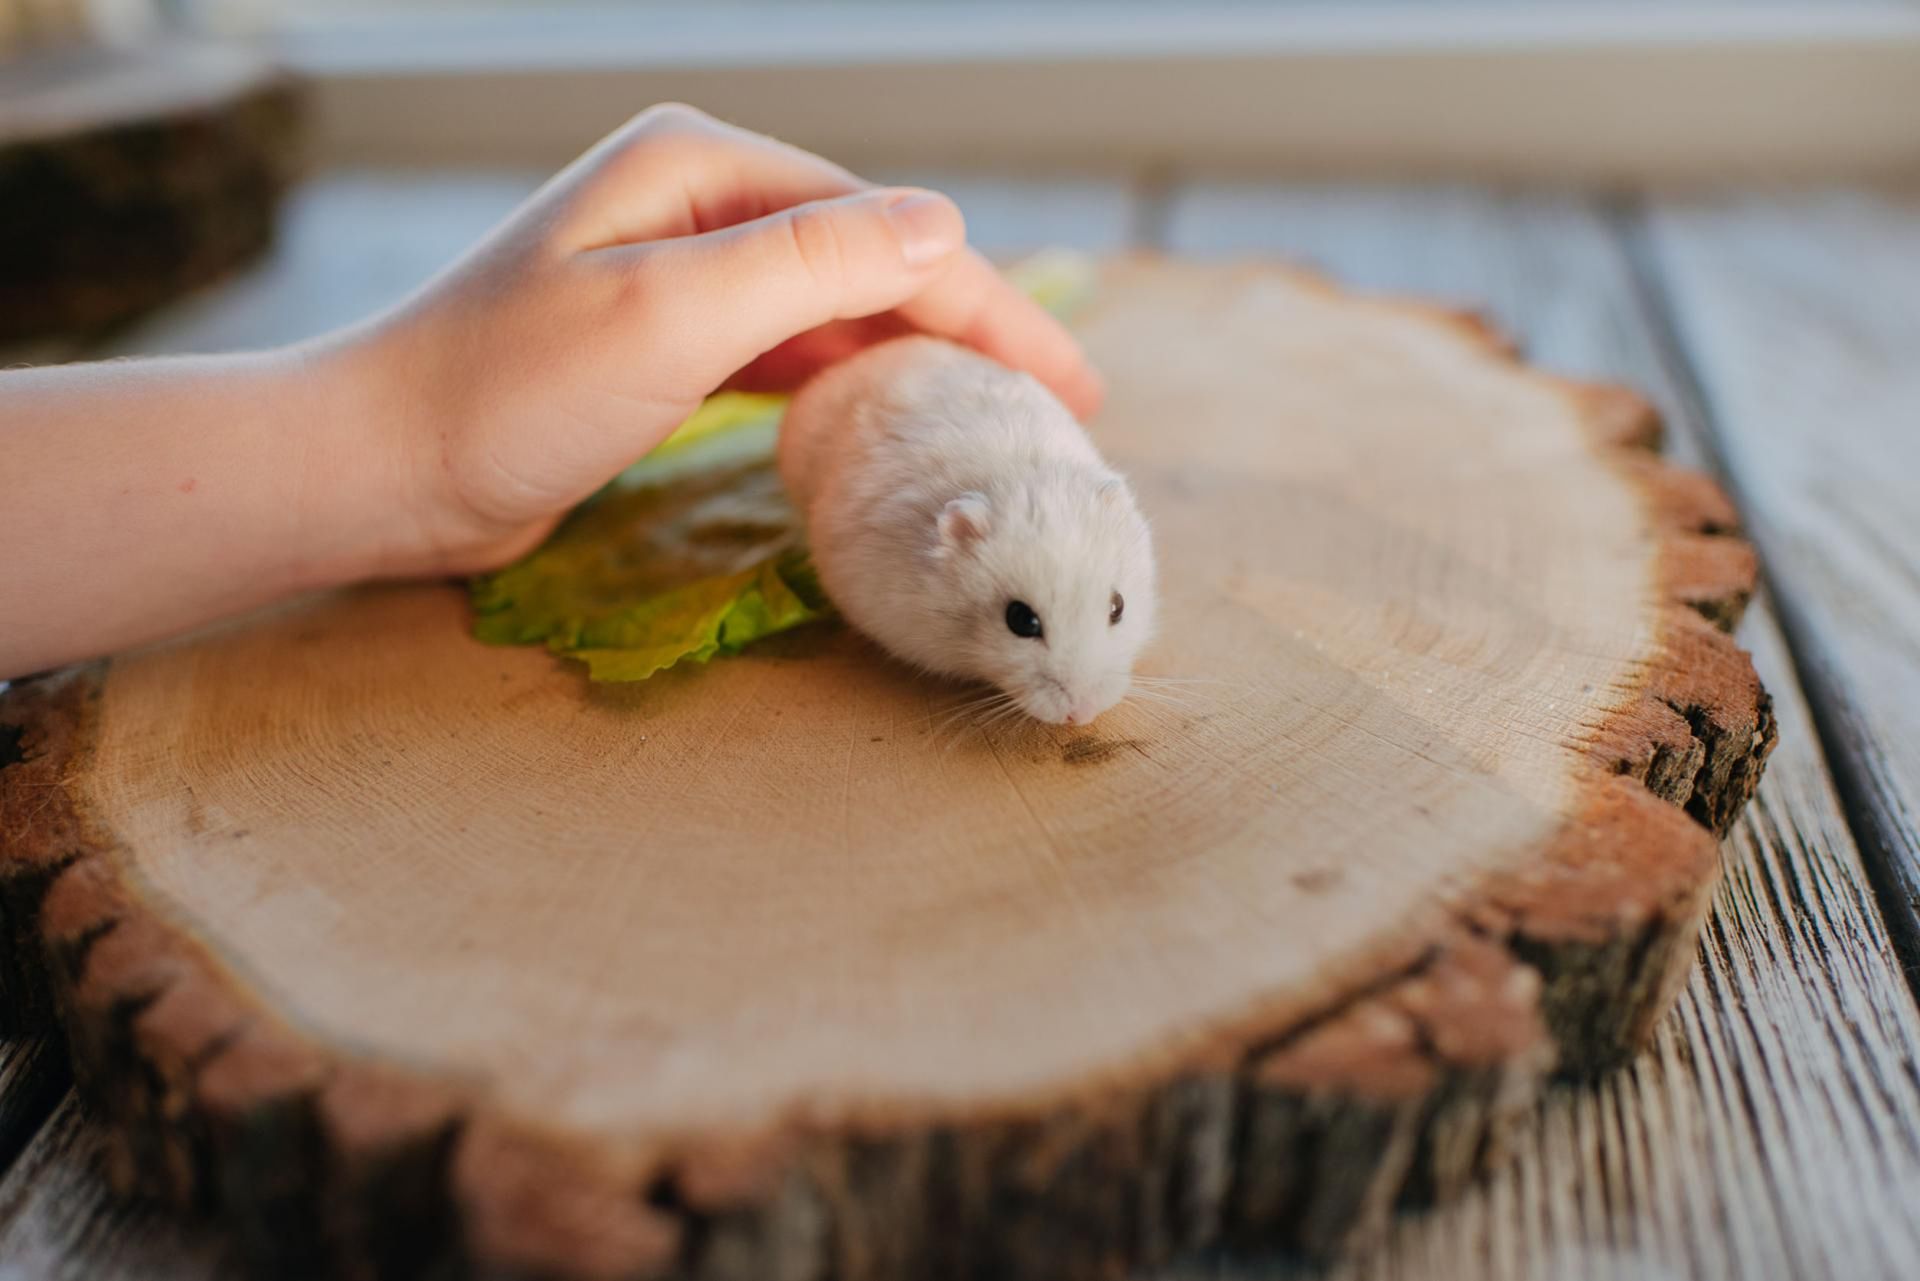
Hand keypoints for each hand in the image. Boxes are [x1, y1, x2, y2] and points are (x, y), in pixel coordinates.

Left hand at [337, 104, 1104, 575]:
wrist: (377, 464)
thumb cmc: (505, 392)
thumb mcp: (668, 318)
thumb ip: (808, 264)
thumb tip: (939, 224)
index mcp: (703, 168)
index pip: (882, 232)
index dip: (987, 305)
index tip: (1068, 386)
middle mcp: (698, 205)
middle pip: (872, 264)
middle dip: (969, 331)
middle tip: (1061, 408)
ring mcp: (680, 274)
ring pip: (836, 312)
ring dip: (916, 361)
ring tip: (998, 419)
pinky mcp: (663, 343)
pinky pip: (787, 352)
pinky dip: (847, 383)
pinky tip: (892, 418)